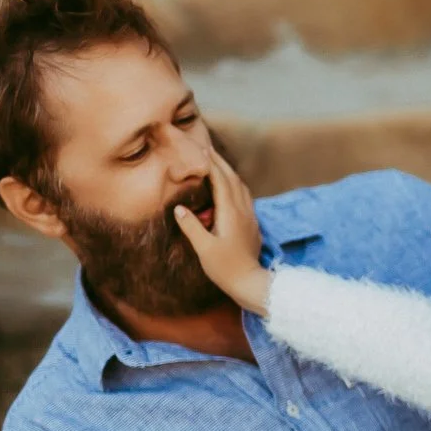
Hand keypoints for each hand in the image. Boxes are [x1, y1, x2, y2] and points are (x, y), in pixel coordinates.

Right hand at [173, 147, 270, 313]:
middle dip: (220, 162)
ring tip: (216, 162)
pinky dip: (235, 184)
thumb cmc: (225, 268)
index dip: (211, 164)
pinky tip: (229, 187)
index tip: (201, 149)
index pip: (221, 181)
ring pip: (241, 186)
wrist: (249, 282)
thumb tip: (178, 208)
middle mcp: (243, 210)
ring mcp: (250, 216)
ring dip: (228, 171)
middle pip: (233, 178)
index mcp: (231, 213)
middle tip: (206, 148)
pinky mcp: (251, 223)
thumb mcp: (204, 248)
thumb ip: (191, 227)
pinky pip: (244, 196)